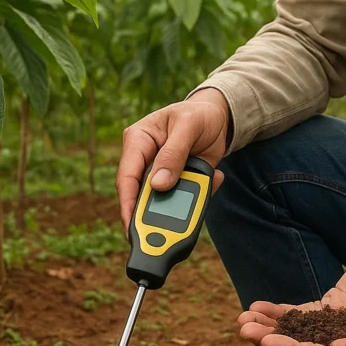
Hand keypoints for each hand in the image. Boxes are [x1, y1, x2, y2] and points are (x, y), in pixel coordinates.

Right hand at [116, 88, 229, 228]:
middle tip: (162, 231)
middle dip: (151, 212)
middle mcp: (144, 159)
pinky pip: (181, 198)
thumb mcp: (188, 127)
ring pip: (161, 200)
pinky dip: (198, 197)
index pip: (127, 175)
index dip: (128, 202)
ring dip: (181, 202)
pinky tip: (213, 179)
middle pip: (139, 193)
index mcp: (138, 140)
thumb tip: (158, 184)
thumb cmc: (198, 114)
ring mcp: (158, 173)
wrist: (219, 117)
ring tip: (202, 191)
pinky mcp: (174, 182)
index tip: (132, 224)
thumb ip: (174, 154)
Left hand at [238, 226, 345, 345]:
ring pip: (303, 332)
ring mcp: (345, 324)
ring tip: (244, 319)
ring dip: (273, 327)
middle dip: (276, 340)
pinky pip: (305, 314)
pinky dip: (282, 313)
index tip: (270, 342)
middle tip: (244, 329)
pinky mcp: (337, 306)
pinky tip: (259, 307)